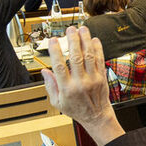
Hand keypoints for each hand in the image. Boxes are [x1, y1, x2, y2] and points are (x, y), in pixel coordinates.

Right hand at [42, 26, 123, 145]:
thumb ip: (50, 86)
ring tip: (82, 29)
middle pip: (76, 57)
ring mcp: (93, 79)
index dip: (56, 52)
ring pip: (89, 56)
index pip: (60, 66)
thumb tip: (44, 71)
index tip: (53, 41)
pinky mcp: (102, 77)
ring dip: (86, 41)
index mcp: (67, 88)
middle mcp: (80, 82)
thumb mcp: (58, 102)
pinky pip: (100, 60)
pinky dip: (98, 49)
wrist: (97, 116)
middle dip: (73, 41)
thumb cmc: (77, 110)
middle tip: (70, 30)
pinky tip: (94, 40)